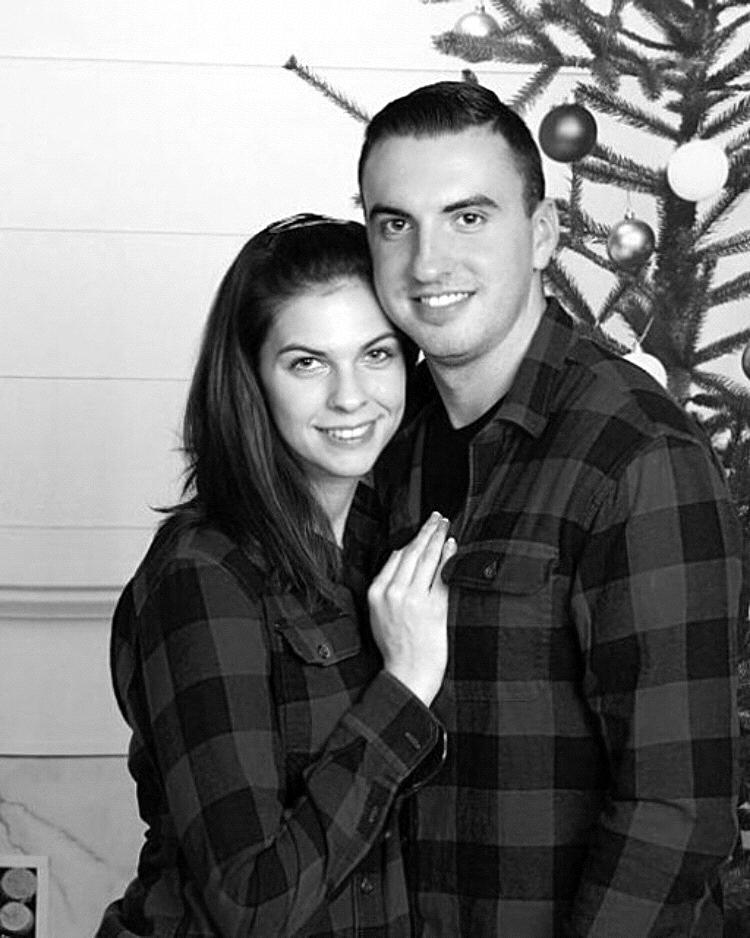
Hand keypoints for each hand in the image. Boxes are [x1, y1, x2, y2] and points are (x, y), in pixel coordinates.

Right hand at [367, 512, 456, 706]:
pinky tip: (451, 545)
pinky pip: (440, 575)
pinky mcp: (432, 607)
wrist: (408, 674)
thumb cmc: (396, 646)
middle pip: (411, 552)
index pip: (396, 557)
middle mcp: (393, 592)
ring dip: (437, 538)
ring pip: (426, 559)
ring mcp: (413, 599)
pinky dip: (446, 557)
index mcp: (377, 592)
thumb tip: (400, 556)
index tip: (422, 528)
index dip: (411, 539)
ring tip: (445, 524)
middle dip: (426, 531)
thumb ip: (388, 586)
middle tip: (437, 516)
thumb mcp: (380, 614)